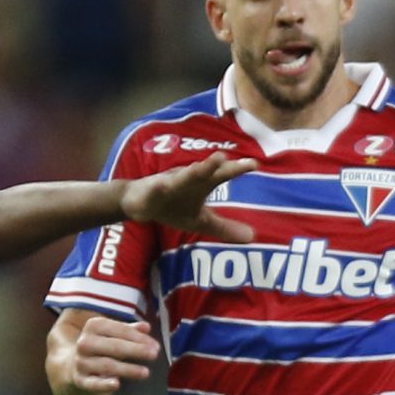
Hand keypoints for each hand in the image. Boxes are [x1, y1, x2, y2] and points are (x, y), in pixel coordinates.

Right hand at [54, 313, 160, 394]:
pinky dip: (104, 384)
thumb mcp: (112, 334)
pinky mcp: (80, 380)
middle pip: (115, 346)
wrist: (73, 367)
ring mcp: (81, 362)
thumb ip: (129, 330)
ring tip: (146, 372)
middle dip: (136, 350)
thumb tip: (146, 327)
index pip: (119, 330)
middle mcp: (85, 343)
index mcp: (93, 326)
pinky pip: (93, 383)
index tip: (155, 345)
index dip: (139, 338)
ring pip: (107, 365)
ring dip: (128, 369)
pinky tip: (117, 384)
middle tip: (155, 354)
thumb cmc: (101, 347)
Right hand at [124, 153, 257, 240]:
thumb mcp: (201, 221)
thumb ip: (224, 227)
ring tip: (198, 167)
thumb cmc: (174, 206)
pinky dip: (158, 188)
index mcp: (202, 185)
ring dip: (188, 172)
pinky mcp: (152, 192)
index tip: (255, 163)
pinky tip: (161, 185)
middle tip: (224, 157)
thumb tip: (252, 237)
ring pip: (180, 177)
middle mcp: (188, 180)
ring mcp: (169, 184)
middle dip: (213, 165)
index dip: (237, 168)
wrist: (140, 202)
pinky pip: (155, 190)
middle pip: (203, 171)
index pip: (222, 174)